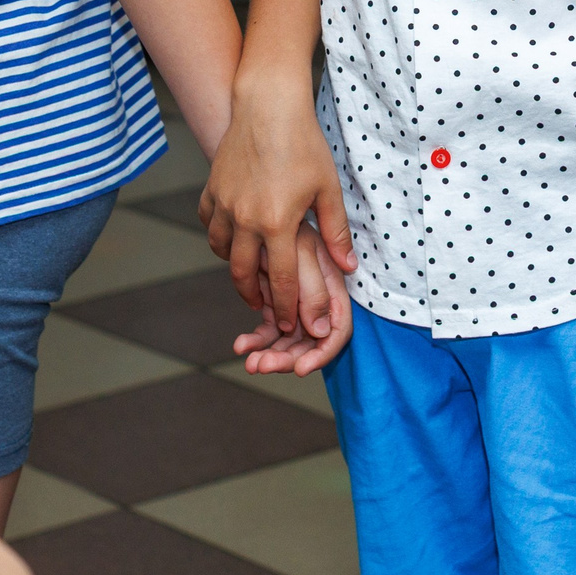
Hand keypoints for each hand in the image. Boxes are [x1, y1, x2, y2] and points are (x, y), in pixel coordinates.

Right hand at [199, 82, 357, 334]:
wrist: (268, 105)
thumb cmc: (303, 144)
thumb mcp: (327, 188)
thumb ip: (335, 232)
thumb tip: (349, 268)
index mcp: (277, 223)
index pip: (282, 281)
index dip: (286, 308)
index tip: (291, 324)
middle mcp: (245, 219)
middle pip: (244, 275)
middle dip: (255, 298)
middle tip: (265, 309)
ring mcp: (224, 204)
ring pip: (223, 252)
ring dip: (236, 268)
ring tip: (250, 275)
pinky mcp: (212, 190)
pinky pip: (210, 226)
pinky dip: (220, 238)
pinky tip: (233, 240)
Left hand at [234, 222, 353, 375]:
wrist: (262, 205)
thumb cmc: (289, 221)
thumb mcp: (305, 252)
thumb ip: (314, 291)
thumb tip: (320, 332)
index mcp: (332, 291)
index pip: (335, 333)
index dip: (320, 354)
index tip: (299, 369)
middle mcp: (316, 301)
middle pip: (308, 343)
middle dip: (286, 358)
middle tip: (262, 365)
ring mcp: (295, 303)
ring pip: (285, 340)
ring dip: (268, 353)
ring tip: (249, 360)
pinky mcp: (273, 302)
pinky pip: (267, 329)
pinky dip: (255, 339)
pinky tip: (240, 344)